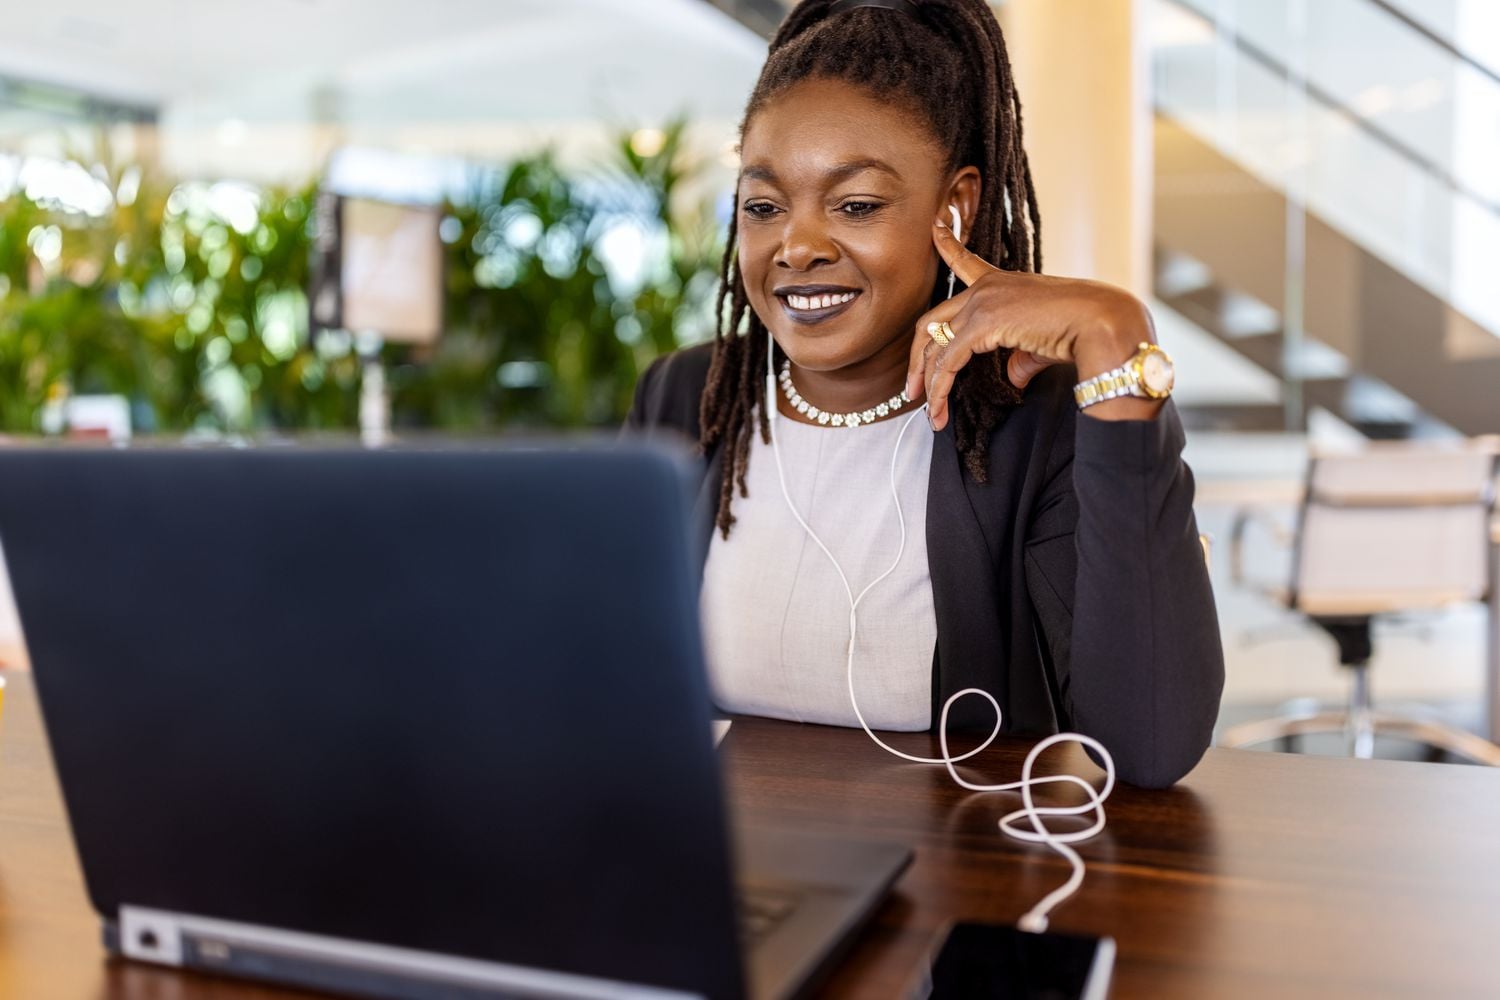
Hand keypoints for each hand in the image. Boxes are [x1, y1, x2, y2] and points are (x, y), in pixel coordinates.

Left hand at [906, 219, 1158, 429]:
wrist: (1101, 323)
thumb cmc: (1082, 331)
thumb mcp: (1040, 344)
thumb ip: (1019, 358)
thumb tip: (1012, 379)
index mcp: (1002, 283)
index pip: (966, 261)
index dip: (947, 245)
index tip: (936, 226)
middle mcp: (986, 288)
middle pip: (932, 321)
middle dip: (918, 358)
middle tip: (912, 390)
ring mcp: (982, 302)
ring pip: (935, 346)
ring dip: (929, 384)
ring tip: (931, 414)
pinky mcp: (982, 323)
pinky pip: (949, 361)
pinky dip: (940, 390)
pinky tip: (940, 411)